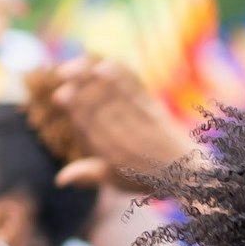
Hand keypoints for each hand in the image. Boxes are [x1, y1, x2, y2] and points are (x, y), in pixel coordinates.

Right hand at [30, 56, 197, 195]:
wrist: (185, 172)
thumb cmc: (145, 177)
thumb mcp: (115, 181)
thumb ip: (87, 175)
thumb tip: (59, 179)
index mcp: (113, 156)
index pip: (90, 127)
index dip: (75, 109)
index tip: (60, 94)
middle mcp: (128, 138)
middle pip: (100, 108)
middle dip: (81, 88)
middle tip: (63, 72)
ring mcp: (143, 123)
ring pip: (115, 96)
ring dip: (95, 77)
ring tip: (78, 64)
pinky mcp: (155, 110)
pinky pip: (135, 89)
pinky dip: (120, 75)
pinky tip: (106, 65)